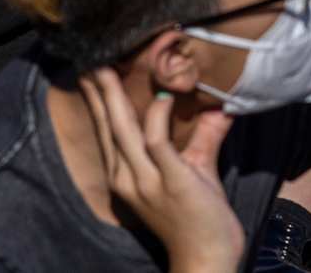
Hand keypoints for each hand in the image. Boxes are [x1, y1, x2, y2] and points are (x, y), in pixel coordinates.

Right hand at [78, 69, 242, 272]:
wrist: (207, 259)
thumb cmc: (200, 219)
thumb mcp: (197, 170)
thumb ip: (203, 137)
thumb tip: (220, 108)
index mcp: (125, 175)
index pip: (107, 131)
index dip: (98, 102)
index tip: (92, 72)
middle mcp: (128, 177)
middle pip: (108, 125)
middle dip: (98, 91)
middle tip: (90, 59)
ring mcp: (148, 181)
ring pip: (124, 130)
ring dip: (114, 97)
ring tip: (107, 69)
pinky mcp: (171, 183)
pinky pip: (156, 143)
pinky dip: (157, 118)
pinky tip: (163, 98)